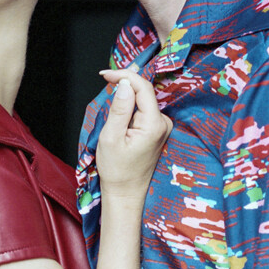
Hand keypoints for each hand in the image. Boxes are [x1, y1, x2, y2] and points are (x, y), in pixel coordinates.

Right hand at [94, 70, 171, 202]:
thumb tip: (124, 84)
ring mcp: (161, 127)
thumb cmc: (117, 170)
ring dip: (126, 96)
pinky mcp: (156, 130)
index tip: (105, 74)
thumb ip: (119, 108)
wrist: (125, 193)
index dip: (124, 76)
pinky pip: (143, 110)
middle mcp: (163, 123)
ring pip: (142, 100)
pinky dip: (130, 106)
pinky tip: (119, 110)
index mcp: (154, 125)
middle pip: (144, 92)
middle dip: (124, 84)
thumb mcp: (111, 137)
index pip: (143, 88)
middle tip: (105, 79)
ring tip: (110, 98)